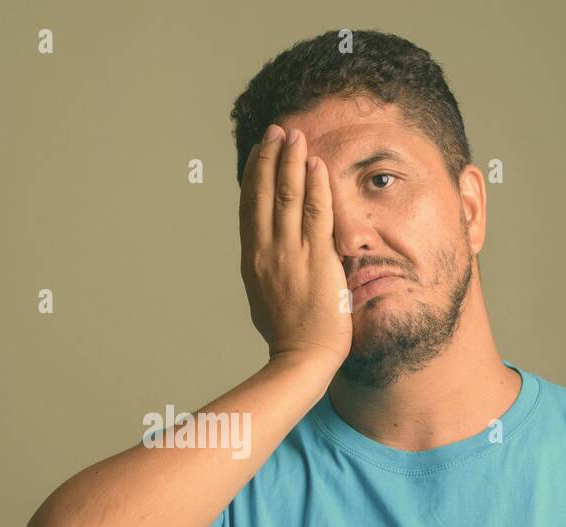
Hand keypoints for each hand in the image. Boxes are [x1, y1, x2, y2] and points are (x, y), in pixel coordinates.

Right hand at [238, 124, 352, 369]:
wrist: (302, 356)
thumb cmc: (288, 335)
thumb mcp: (264, 298)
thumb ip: (265, 272)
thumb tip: (266, 260)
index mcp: (251, 259)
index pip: (249, 206)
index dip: (253, 174)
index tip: (260, 151)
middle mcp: (265, 250)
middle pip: (263, 193)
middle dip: (269, 157)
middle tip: (277, 130)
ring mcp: (289, 252)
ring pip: (286, 196)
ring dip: (290, 161)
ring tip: (295, 135)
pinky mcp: (315, 257)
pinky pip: (315, 212)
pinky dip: (315, 185)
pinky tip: (316, 164)